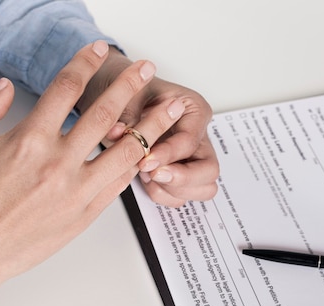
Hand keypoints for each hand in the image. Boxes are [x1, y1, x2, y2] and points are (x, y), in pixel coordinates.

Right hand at [0, 41, 184, 305]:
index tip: (98, 50)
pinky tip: (148, 152)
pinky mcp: (86, 214)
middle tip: (148, 70)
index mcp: (28, 140)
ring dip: (152, 127)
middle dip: (131, 86)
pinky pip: (120, 184)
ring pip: (125, 151)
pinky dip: (135, 165)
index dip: (85, 63)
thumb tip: (7, 87)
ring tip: (171, 112)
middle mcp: (58, 163)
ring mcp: (77, 190)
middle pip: (106, 113)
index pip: (66, 89)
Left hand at [76, 47, 218, 206]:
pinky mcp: (181, 172)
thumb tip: (120, 132)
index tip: (146, 161)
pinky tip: (145, 181)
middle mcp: (198, 135)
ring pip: (203, 188)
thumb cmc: (125, 91)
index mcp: (194, 110)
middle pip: (209, 170)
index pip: (190, 141)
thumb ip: (126, 115)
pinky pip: (182, 196)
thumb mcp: (124, 95)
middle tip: (153, 175)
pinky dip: (164, 194)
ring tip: (146, 176)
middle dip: (181, 179)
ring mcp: (192, 157)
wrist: (114, 95)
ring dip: (173, 189)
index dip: (169, 155)